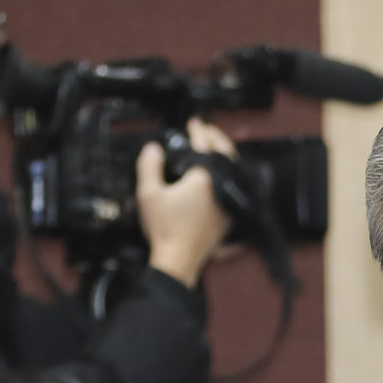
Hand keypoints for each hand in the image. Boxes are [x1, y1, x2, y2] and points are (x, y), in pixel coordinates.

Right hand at [138, 117, 236, 286]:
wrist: (179, 260)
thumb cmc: (165, 229)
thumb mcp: (148, 193)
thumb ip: (149, 166)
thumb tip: (153, 148)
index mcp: (205, 179)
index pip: (205, 146)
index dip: (199, 131)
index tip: (194, 123)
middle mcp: (222, 188)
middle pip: (227, 155)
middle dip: (218, 139)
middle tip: (207, 130)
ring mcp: (228, 202)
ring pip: (234, 170)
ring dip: (225, 155)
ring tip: (213, 147)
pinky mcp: (229, 215)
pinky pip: (234, 186)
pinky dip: (228, 174)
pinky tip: (218, 174)